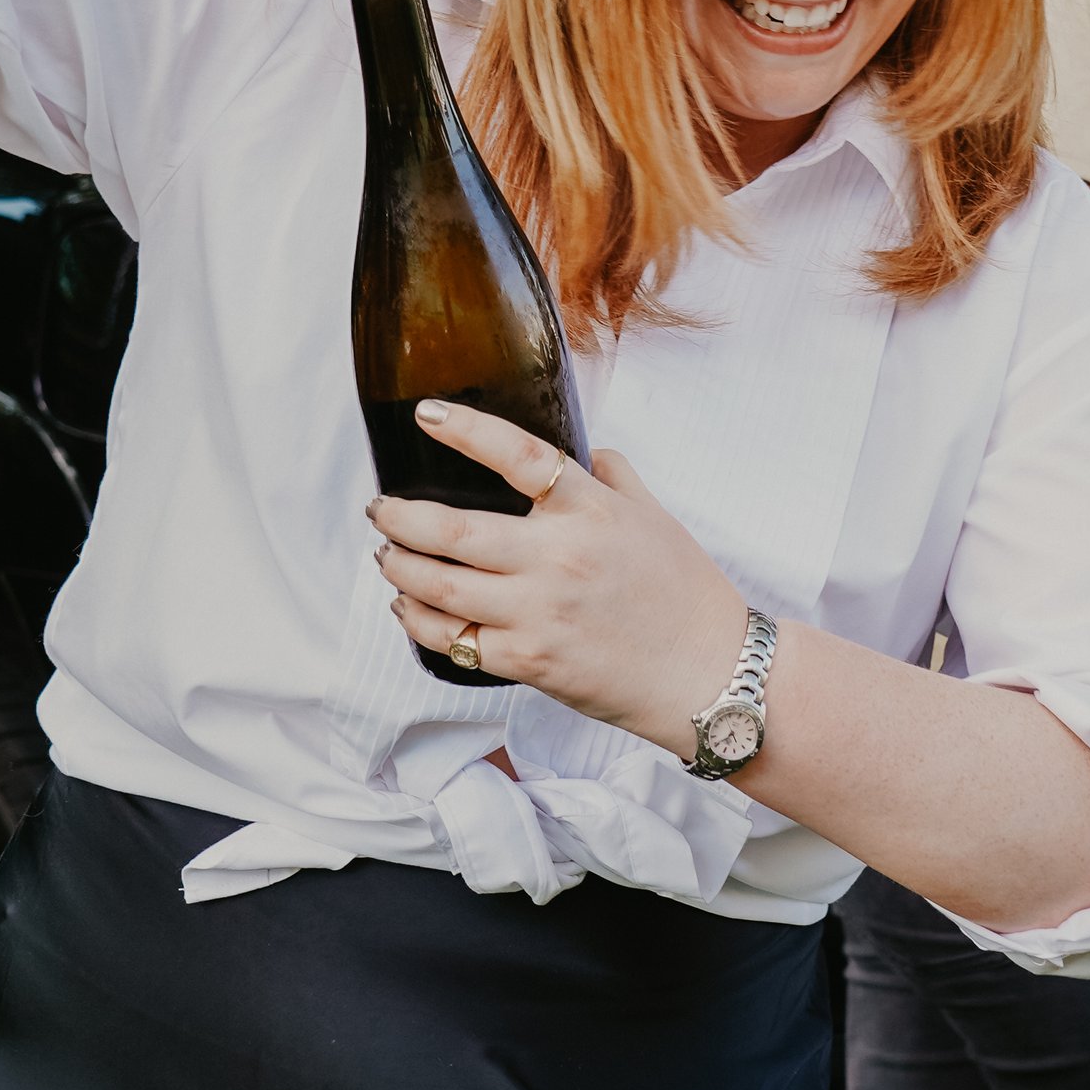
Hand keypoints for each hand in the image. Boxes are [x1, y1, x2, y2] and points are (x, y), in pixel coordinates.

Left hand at [370, 402, 749, 753]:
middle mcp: (559, 558)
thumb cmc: (685, 593)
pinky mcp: (530, 661)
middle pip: (453, 530)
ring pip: (440, 587)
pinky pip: (453, 641)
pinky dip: (419, 621)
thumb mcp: (655, 516)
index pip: (519, 454)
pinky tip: (409, 607)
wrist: (709, 674)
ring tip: (387, 555)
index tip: (427, 415)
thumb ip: (614, 477)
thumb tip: (585, 452)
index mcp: (590, 511)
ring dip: (400, 568)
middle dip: (400, 517)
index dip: (467, 430)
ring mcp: (540, 612)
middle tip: (380, 509)